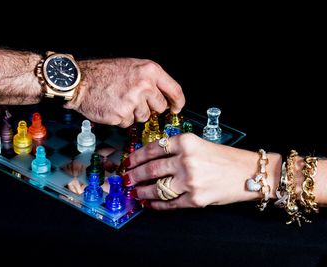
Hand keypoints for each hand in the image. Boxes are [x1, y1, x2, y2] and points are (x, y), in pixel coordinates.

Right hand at [64, 58, 184, 127]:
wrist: (81, 81)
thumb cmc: (104, 73)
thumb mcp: (132, 67)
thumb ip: (150, 80)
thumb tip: (164, 97)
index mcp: (150, 71)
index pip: (175, 90)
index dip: (177, 102)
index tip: (176, 108)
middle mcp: (144, 85)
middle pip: (160, 107)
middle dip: (150, 108)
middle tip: (135, 101)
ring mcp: (133, 101)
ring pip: (144, 117)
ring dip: (134, 113)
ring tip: (120, 101)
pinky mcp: (122, 114)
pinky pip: (128, 123)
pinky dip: (121, 118)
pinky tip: (112, 107)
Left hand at [123, 133, 281, 209]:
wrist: (249, 173)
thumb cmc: (224, 157)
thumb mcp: (199, 143)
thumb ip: (176, 149)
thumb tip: (150, 159)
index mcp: (186, 142)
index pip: (152, 148)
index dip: (136, 156)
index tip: (127, 161)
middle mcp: (186, 160)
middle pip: (151, 169)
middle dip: (134, 175)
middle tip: (125, 178)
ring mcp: (190, 181)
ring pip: (157, 187)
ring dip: (142, 191)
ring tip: (135, 192)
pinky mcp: (195, 199)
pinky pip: (169, 203)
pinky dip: (156, 204)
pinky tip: (149, 203)